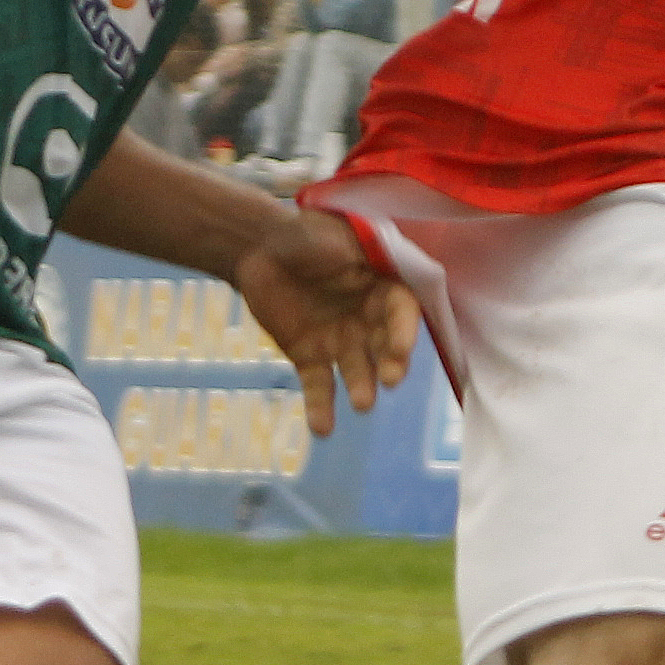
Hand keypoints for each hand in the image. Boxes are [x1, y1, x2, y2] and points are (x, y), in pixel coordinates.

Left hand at [232, 211, 423, 436]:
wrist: (259, 248)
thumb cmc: (306, 236)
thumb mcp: (338, 237)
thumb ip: (361, 252)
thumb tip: (387, 258)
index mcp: (384, 289)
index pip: (403, 313)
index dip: (405, 332)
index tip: (400, 349)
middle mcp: (370, 321)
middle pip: (386, 348)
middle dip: (391, 365)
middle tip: (388, 381)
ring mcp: (341, 343)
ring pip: (357, 371)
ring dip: (361, 388)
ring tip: (362, 404)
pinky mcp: (311, 357)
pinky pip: (319, 386)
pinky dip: (321, 408)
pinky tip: (322, 429)